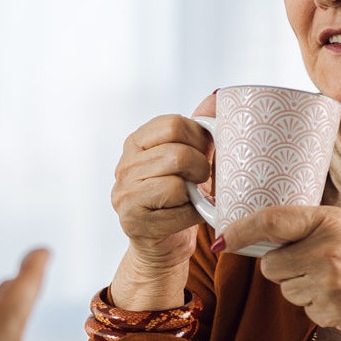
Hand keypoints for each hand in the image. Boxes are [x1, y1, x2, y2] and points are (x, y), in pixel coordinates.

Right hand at [108, 97, 215, 309]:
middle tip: (202, 179)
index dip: (199, 137)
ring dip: (195, 192)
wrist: (164, 243)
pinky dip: (192, 214)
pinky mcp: (132, 221)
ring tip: (193, 197)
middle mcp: (124, 166)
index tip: (205, 151)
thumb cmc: (182, 196)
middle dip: (201, 167)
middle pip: (177, 153)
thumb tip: (217, 96)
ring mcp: (123, 194)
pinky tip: (187, 215)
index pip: (172, 124)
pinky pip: (176, 211)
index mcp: (136, 142)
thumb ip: (200, 128)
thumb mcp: (190, 157)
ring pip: (175, 183)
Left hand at [215, 206, 340, 340]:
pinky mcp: (336, 313)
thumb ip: (316, 225)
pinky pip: (309, 312)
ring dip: (305, 288)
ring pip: (288, 292)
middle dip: (285, 267)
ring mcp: (330, 286)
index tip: (221, 238)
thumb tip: (269, 233)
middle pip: (272, 267)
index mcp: (331, 221)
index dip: (241, 230)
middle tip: (316, 263)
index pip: (272, 221)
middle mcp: (326, 253)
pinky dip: (324, 307)